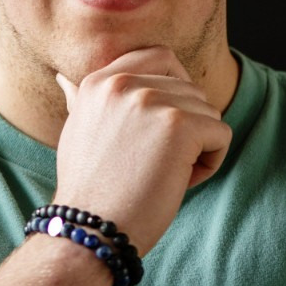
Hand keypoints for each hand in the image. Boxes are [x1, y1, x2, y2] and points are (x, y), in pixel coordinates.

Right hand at [54, 46, 231, 255]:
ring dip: (199, 146)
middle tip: (163, 162)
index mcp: (100, 81)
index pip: (159, 56)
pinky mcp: (179, 125)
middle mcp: (124, 83)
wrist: (91, 230)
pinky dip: (211, 162)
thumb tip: (63, 78)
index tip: (169, 121)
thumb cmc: (89, 189)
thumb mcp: (78, 132)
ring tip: (167, 175)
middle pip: (189, 88)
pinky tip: (181, 182)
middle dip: (187, 125)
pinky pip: (221, 134)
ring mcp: (152, 101)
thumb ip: (82, 101)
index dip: (176, 84)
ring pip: (207, 111)